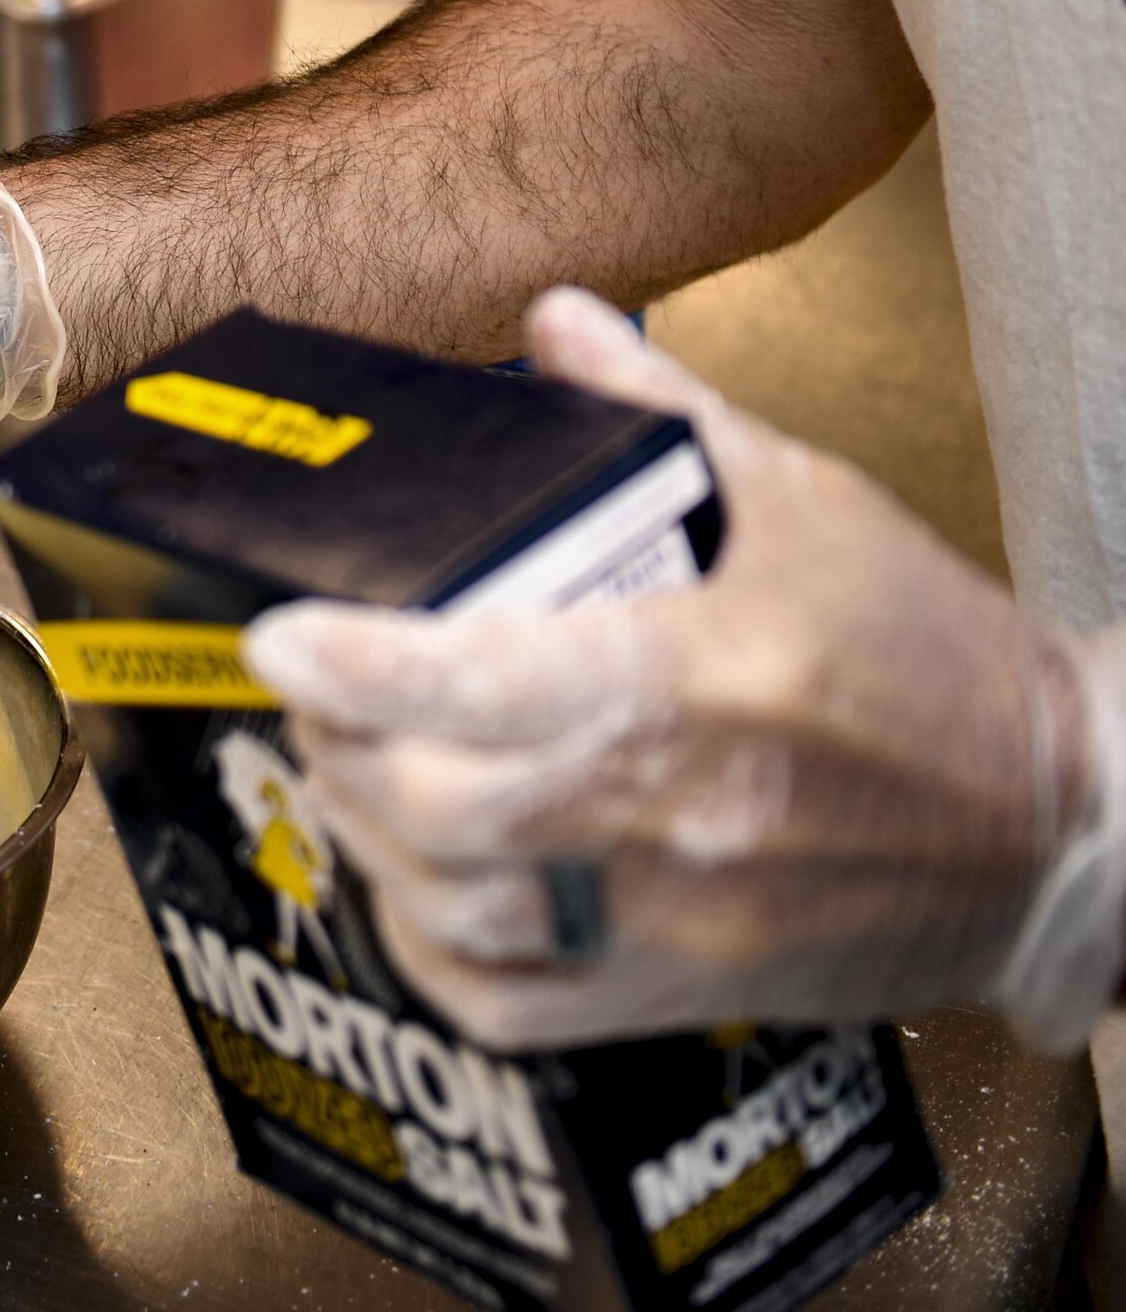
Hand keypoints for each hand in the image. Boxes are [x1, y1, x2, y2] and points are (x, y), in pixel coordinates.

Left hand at [244, 287, 1125, 1052]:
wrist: (1055, 825)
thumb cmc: (931, 658)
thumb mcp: (809, 501)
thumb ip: (662, 412)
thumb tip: (557, 321)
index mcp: (702, 673)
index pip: (487, 678)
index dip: (361, 664)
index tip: (279, 639)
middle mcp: (678, 810)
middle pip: (437, 804)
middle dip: (340, 748)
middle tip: (318, 698)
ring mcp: (674, 921)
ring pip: (450, 907)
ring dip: (367, 838)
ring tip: (354, 772)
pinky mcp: (678, 994)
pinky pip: (502, 1007)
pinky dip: (425, 949)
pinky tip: (414, 884)